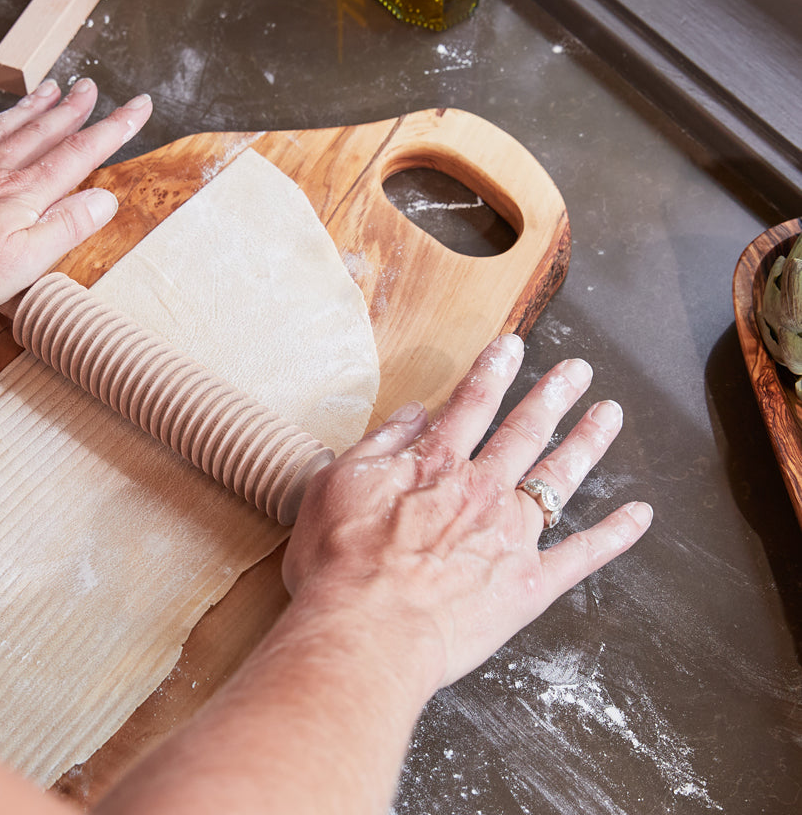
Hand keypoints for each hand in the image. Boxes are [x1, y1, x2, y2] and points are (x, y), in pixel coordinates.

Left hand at [0, 78, 151, 326]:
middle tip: (91, 87)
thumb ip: (65, 227)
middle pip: (42, 132)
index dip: (112, 131)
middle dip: (73, 109)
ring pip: (3, 128)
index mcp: (23, 195)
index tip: (137, 108)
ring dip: (31, 108)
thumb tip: (104, 198)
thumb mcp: (22, 264)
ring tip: (50, 89)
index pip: (78, 155)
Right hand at [282, 333, 651, 697]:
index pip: (471, 405)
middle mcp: (482, 490)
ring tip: (609, 414)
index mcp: (436, 465)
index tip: (513, 346)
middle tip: (577, 371)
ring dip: (587, 442)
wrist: (367, 631)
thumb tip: (413, 413)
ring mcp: (512, 536)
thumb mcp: (338, 485)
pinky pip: (582, 555)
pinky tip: (639, 514)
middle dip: (552, 396)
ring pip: (559, 479)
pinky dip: (615, 534)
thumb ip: (381, 444)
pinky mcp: (531, 584)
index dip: (493, 371)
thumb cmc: (341, 565)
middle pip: (525, 432)